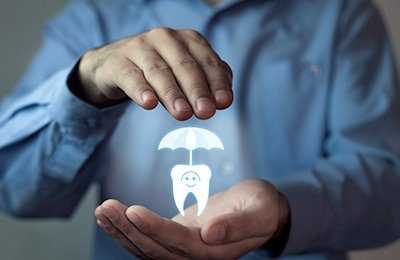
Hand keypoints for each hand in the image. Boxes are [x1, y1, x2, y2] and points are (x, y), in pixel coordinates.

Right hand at [74, 27, 232, 119]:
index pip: (207, 62)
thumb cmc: (159, 69)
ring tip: (182, 113)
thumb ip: (207, 82)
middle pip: (184, 66)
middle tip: (206, 112)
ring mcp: (139, 48)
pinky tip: (149, 103)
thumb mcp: (185, 73)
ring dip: (172, 93)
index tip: (223, 103)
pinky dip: (141, 90)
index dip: (217, 83)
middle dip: (197, 90)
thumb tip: (222, 99)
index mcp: (188, 40)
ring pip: (159, 72)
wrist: (114, 64)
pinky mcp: (117, 62)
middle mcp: (165, 39)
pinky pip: (130, 76)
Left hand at [95, 179, 289, 258]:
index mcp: (215, 254)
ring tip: (102, 210)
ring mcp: (183, 250)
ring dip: (122, 230)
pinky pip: (148, 239)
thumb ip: (238, 225)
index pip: (180, 245)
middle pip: (156, 250)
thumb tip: (211, 233)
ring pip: (146, 248)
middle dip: (129, 229)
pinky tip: (111, 216)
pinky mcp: (175, 239)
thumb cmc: (261, 206)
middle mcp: (195, 257)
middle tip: (107, 207)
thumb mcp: (259, 210)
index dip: (156, 230)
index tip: (134, 211)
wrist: (258, 209)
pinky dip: (127, 229)